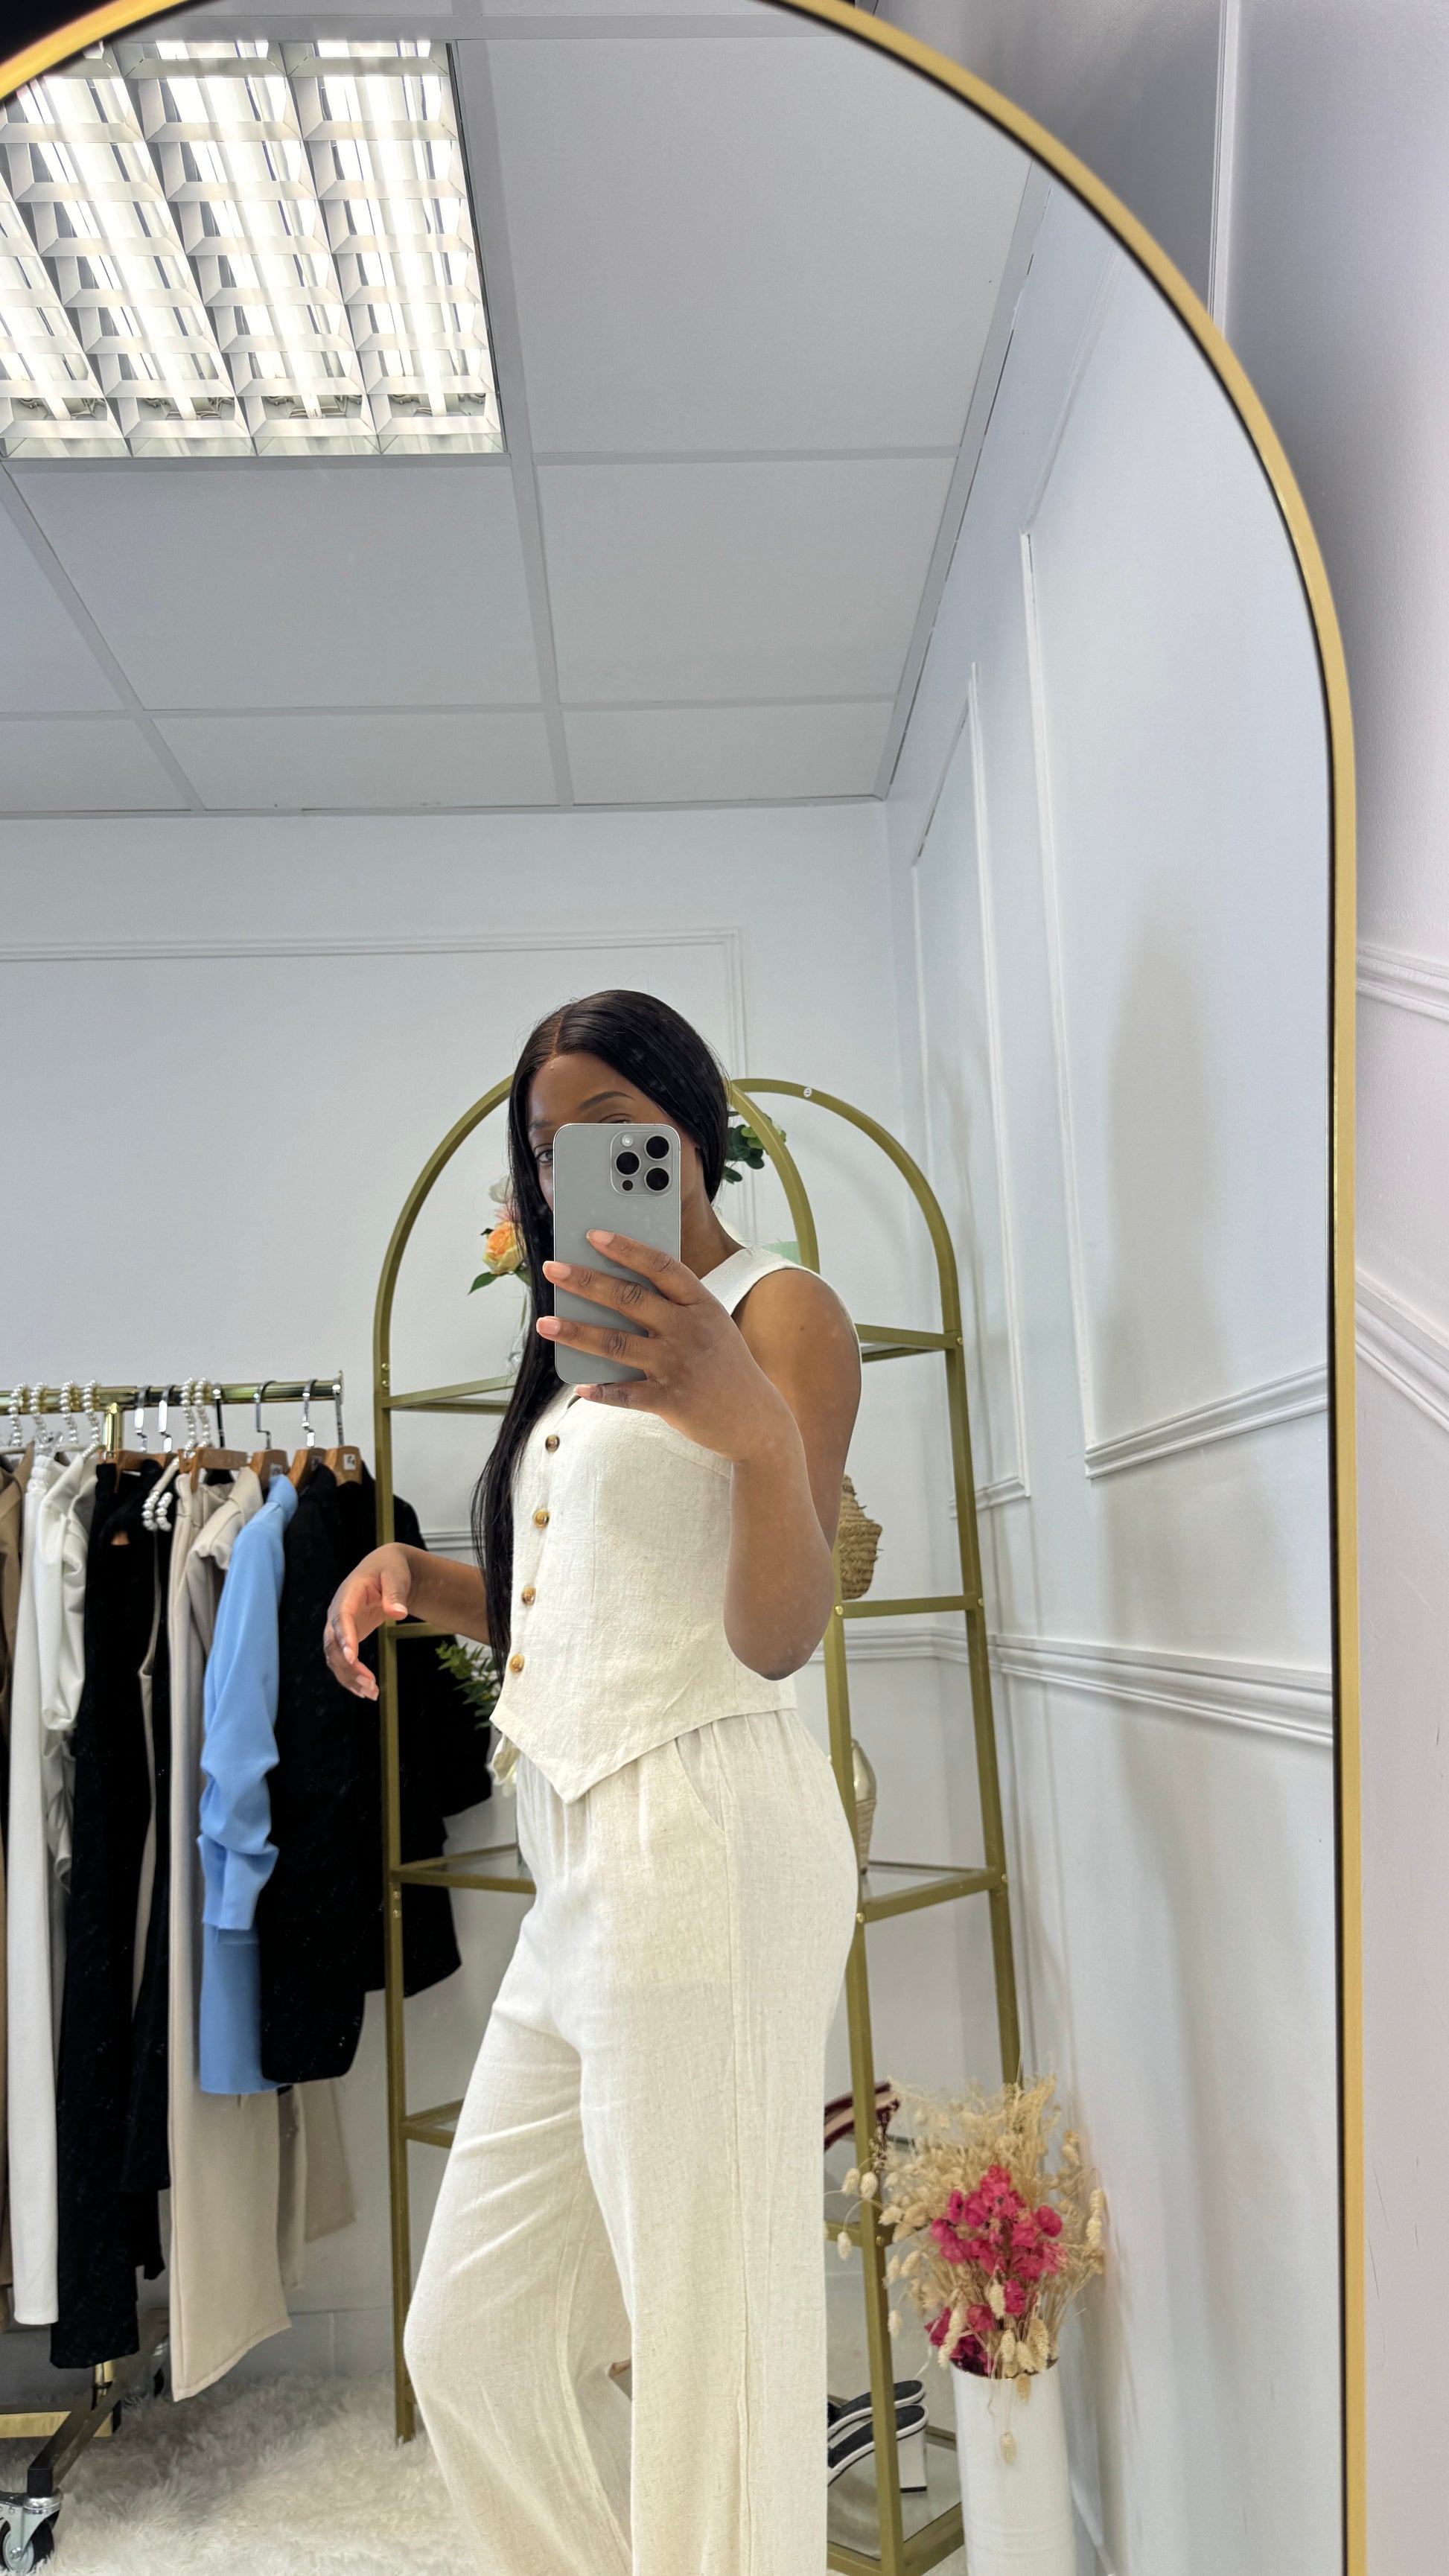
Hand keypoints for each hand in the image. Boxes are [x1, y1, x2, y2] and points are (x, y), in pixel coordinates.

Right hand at [323, 1544, 414, 1700]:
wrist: (385, 1570)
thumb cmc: (390, 1570)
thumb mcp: (396, 1575)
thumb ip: (395, 1593)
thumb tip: (398, 1613)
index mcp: (347, 1594)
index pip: (341, 1617)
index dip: (345, 1637)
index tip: (354, 1657)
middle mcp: (337, 1613)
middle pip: (333, 1643)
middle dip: (348, 1666)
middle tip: (369, 1683)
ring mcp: (339, 1627)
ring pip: (335, 1657)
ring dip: (350, 1677)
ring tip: (372, 1693)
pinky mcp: (345, 1639)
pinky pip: (342, 1661)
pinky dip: (351, 1678)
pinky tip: (366, 1692)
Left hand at [539, 1232, 795, 1462]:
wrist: (756, 1419)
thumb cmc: (725, 1366)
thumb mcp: (712, 1325)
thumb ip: (674, 1307)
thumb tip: (614, 1293)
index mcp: (701, 1304)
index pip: (661, 1266)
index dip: (626, 1248)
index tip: (593, 1235)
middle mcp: (689, 1330)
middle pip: (629, 1299)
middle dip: (585, 1281)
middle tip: (552, 1269)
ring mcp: (678, 1366)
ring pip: (617, 1344)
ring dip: (577, 1332)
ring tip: (545, 1323)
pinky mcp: (671, 1401)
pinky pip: (626, 1395)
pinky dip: (602, 1391)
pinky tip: (580, 1387)